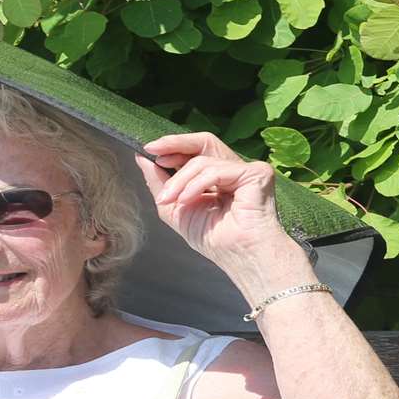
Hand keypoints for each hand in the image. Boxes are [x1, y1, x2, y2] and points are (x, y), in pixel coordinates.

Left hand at [134, 133, 290, 262]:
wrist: (237, 255)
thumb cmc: (212, 238)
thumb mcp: (174, 208)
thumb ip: (160, 182)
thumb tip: (142, 157)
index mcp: (217, 176)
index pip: (196, 151)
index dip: (173, 147)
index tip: (149, 151)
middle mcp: (233, 170)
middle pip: (204, 142)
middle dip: (175, 144)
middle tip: (153, 150)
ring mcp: (246, 170)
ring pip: (202, 161)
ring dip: (178, 181)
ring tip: (169, 200)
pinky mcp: (256, 173)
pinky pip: (216, 170)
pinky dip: (195, 185)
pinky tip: (186, 200)